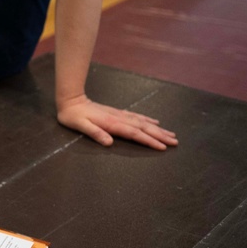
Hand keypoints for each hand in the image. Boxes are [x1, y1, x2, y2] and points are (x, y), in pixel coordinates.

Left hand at [56, 94, 177, 149]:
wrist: (71, 100)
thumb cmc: (73, 116)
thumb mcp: (80, 126)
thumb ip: (95, 133)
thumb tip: (109, 143)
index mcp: (112, 124)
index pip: (134, 134)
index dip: (149, 141)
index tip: (163, 147)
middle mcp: (119, 118)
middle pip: (143, 128)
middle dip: (160, 135)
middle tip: (176, 142)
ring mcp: (119, 114)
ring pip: (143, 122)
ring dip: (157, 129)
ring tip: (171, 134)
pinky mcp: (117, 113)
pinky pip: (136, 116)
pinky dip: (147, 120)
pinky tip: (155, 122)